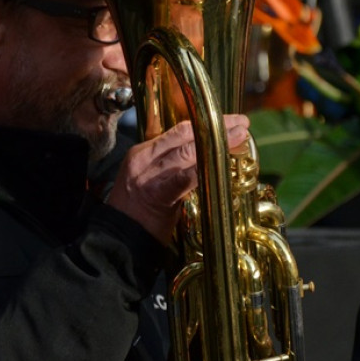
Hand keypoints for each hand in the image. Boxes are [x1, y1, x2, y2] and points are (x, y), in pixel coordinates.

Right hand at [106, 115, 249, 244]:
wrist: (118, 239)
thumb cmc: (138, 214)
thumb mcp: (151, 181)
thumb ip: (172, 167)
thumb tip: (206, 159)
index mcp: (142, 152)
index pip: (178, 130)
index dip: (206, 123)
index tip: (229, 121)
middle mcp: (144, 158)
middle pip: (185, 134)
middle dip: (216, 128)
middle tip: (241, 125)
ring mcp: (149, 174)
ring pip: (188, 152)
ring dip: (218, 146)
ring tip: (239, 141)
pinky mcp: (157, 193)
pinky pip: (186, 177)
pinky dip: (206, 169)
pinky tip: (223, 166)